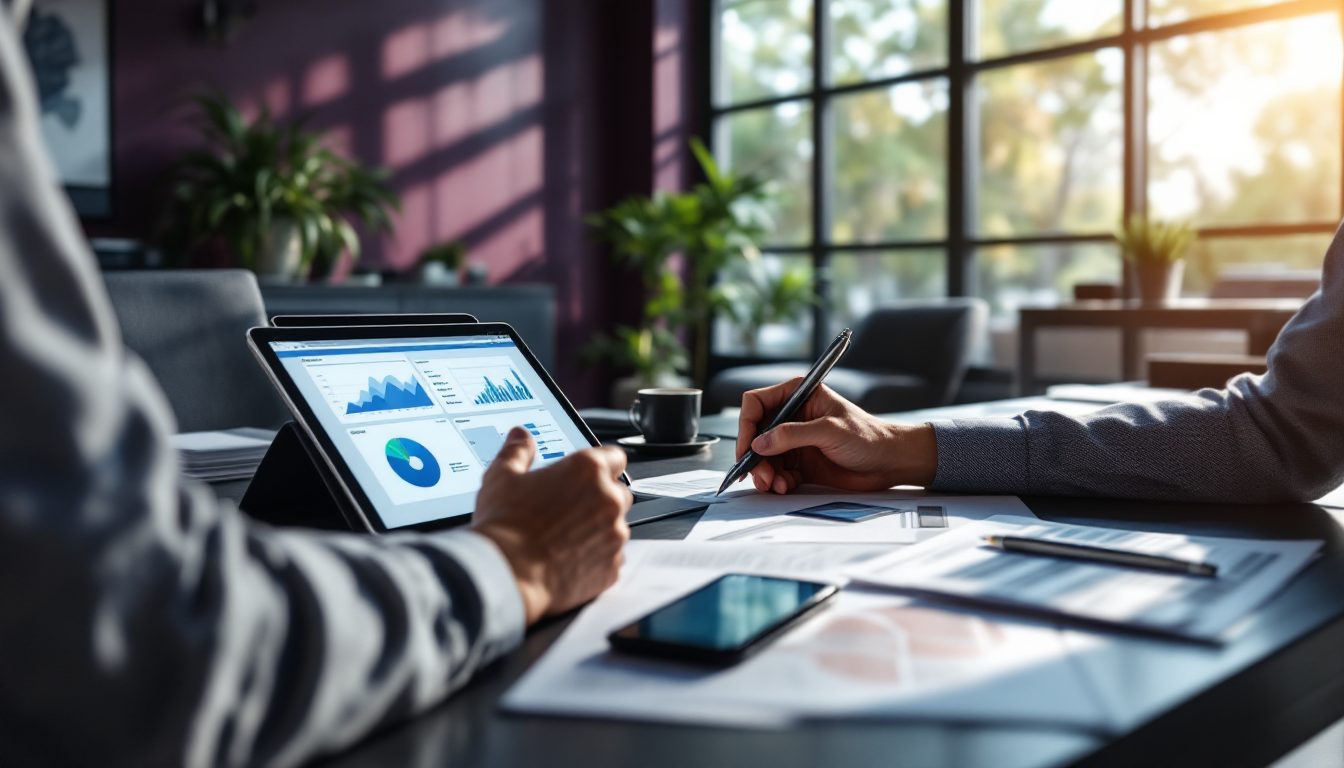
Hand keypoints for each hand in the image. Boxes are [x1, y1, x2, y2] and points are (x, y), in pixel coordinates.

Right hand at [472, 427, 631, 623]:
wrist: (506, 573)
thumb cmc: (505, 525)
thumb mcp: (502, 477)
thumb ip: (517, 452)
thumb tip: (520, 437)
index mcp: (587, 470)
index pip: (614, 457)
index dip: (600, 465)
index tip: (585, 476)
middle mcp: (608, 499)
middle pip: (618, 492)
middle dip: (599, 499)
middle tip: (568, 509)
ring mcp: (614, 534)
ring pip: (616, 527)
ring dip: (598, 529)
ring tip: (564, 538)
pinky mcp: (612, 566)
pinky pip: (612, 558)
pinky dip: (596, 558)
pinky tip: (569, 559)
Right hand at [737, 378, 936, 494]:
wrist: (890, 463)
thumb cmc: (870, 437)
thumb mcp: (830, 431)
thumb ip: (793, 435)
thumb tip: (761, 442)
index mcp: (799, 395)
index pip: (757, 403)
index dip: (747, 425)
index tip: (747, 447)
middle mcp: (793, 416)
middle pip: (756, 434)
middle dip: (755, 456)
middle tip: (760, 475)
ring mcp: (796, 441)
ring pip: (764, 456)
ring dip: (765, 473)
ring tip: (775, 484)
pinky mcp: (801, 462)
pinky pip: (777, 472)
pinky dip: (777, 481)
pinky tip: (786, 486)